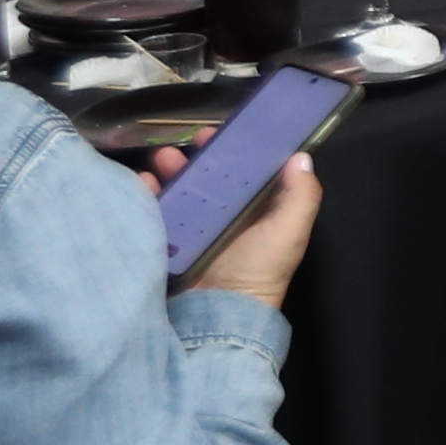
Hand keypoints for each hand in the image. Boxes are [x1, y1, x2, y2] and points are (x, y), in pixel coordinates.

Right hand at [158, 150, 321, 306]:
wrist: (216, 313)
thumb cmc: (258, 269)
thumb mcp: (290, 232)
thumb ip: (301, 196)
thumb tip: (302, 156)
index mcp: (259, 212)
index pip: (247, 173)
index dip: (237, 151)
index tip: (225, 131)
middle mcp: (227, 217)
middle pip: (211, 176)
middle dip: (200, 156)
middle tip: (192, 141)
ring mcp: (195, 227)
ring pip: (181, 188)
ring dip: (171, 169)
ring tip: (160, 160)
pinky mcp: (168, 238)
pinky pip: (156, 208)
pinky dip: (148, 193)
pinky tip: (143, 182)